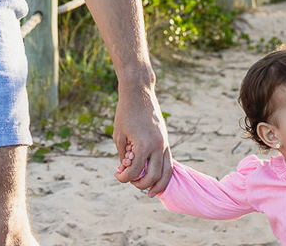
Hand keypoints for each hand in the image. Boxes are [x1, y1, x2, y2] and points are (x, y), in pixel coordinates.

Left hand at [111, 82, 171, 196]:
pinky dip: (163, 173)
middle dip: (141, 184)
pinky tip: (156, 178)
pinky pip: (168, 161)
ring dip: (158, 184)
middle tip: (131, 181)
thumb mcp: (118, 135)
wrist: (139, 93)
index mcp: (144, 145)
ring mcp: (164, 143)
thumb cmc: (125, 112)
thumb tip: (127, 169)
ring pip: (167, 172)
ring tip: (149, 192)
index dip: (124, 177)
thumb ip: (124, 155)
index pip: (135, 172)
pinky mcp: (166, 140)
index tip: (117, 174)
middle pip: (154, 176)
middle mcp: (158, 146)